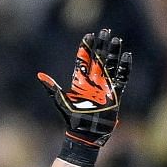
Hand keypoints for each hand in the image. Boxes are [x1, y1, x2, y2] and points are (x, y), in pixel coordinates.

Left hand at [38, 28, 130, 163]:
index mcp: (80, 81)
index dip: (86, 47)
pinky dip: (124, 68)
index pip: (84, 60)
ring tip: (117, 39)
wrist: (86, 135)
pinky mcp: (115, 95)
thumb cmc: (72, 120)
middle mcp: (93, 82)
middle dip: (102, 45)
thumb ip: (52, 88)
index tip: (89, 35)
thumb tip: (40, 75)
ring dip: (113, 53)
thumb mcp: (61, 102)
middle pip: (99, 58)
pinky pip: (121, 79)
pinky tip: (126, 56)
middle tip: (105, 31)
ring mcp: (104, 87)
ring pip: (110, 65)